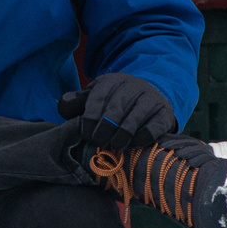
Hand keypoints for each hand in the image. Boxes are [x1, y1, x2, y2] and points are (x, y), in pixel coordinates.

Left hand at [57, 72, 177, 150]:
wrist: (152, 95)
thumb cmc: (116, 101)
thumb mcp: (95, 96)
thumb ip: (77, 102)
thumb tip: (63, 105)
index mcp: (111, 81)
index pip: (97, 100)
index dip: (89, 121)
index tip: (86, 135)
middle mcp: (132, 87)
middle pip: (114, 111)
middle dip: (103, 132)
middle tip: (99, 143)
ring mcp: (149, 99)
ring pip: (132, 121)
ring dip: (120, 138)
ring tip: (115, 146)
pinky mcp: (163, 114)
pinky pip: (151, 130)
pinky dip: (140, 140)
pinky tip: (133, 144)